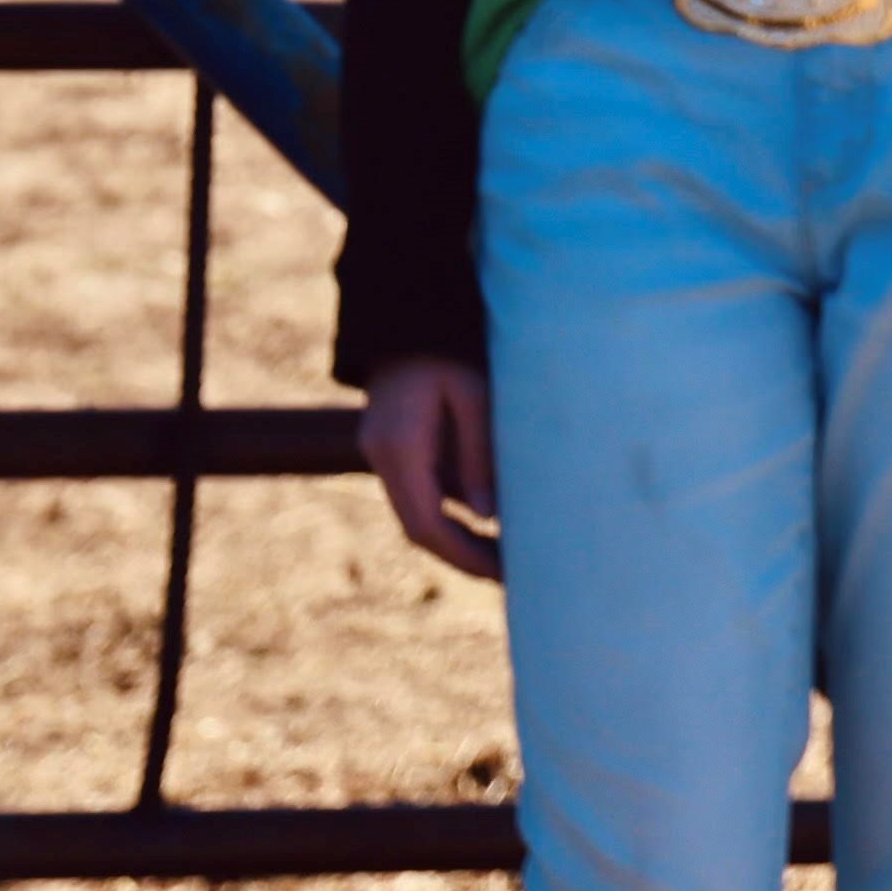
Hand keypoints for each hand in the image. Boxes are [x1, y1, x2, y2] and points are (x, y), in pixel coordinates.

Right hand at [361, 358, 503, 582]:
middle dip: (463, 556)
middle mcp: (381, 455)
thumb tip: (488, 517)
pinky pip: (419, 496)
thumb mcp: (475, 396)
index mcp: (399, 446)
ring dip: (457, 540)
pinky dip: (450, 517)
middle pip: (417, 529)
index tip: (504, 572)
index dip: (464, 555)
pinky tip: (486, 524)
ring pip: (416, 516)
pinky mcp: (391, 449)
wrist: (408, 315)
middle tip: (511, 575)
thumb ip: (479, 455)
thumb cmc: (449, 349)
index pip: (426, 523)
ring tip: (506, 556)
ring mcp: (380, 453)